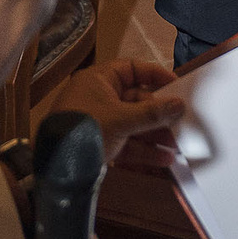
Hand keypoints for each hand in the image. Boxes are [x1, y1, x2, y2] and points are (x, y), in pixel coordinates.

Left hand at [46, 58, 185, 163]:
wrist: (55, 169)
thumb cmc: (85, 131)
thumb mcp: (121, 120)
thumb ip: (152, 113)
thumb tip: (180, 104)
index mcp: (99, 81)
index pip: (131, 69)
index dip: (154, 75)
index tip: (177, 85)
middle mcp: (99, 98)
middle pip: (136, 100)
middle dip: (159, 113)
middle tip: (182, 122)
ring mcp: (100, 122)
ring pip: (133, 124)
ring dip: (155, 134)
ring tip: (177, 145)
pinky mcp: (101, 144)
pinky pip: (126, 143)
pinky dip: (143, 150)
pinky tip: (164, 159)